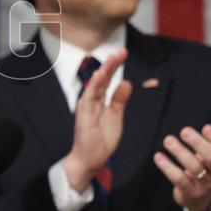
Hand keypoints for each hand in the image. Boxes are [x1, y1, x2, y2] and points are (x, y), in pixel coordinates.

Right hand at [62, 48, 132, 191]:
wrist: (90, 159)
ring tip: (112, 59)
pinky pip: (89, 98)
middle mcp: (91, 100)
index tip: (123, 53)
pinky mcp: (84, 115)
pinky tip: (100, 76)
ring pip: (95, 85)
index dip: (115, 66)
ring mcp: (86, 107)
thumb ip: (119, 100)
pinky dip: (94, 86)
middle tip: (121, 51)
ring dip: (103, 71)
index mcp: (99, 100)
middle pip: (102, 78)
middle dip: (111, 64)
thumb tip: (126, 83)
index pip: (108, 79)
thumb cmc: (100, 139)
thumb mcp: (116, 116)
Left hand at [153, 122, 210, 210]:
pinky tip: (158, 156)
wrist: (201, 199)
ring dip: (180, 153)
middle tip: (184, 131)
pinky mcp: (189, 191)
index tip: (206, 127)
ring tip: (168, 140)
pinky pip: (179, 179)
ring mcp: (203, 183)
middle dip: (198, 144)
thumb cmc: (209, 169)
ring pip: (194, 168)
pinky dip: (168, 167)